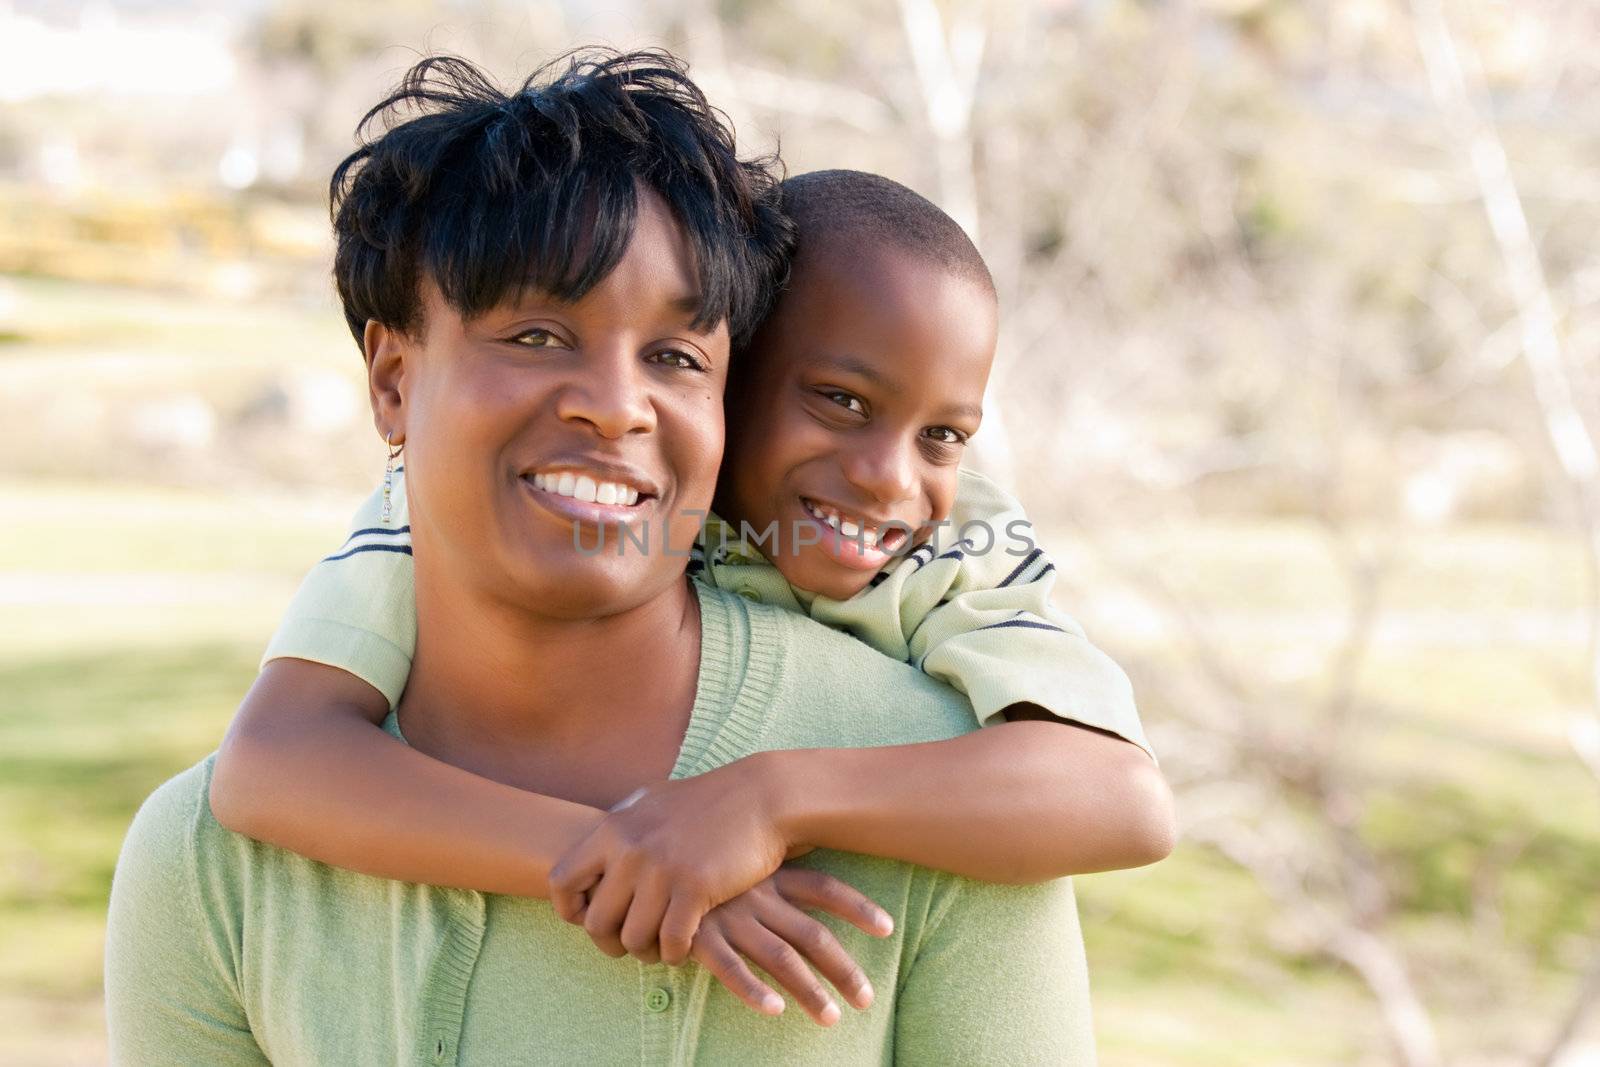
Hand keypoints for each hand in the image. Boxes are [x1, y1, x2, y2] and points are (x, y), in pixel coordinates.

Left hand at [549, 753, 798, 964]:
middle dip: (610, 943)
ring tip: (659, 947)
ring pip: (633, 939)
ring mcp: (662, 869)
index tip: (590, 919)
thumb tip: (591, 858)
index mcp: (614, 828)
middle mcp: (631, 849)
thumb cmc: (707, 802)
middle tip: (629, 945)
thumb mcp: (653, 801)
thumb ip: (620, 828)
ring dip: (646, 952)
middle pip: (596, 922)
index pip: (562, 881)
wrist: (762, 798)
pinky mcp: (696, 888)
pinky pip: (671, 942)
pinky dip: (675, 953)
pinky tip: (684, 946)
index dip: (571, 910)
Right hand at [690, 867, 892, 1025]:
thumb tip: (813, 849)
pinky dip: (753, 990)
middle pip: (812, 935)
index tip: (888, 928)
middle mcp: (757, 896)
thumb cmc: (698, 859)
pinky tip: (775, 1011)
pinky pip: (730, 969)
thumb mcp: (740, 852)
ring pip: (780, 958)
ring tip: (832, 1019)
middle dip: (843, 968)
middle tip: (867, 999)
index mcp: (771, 874)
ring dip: (809, 990)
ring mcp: (730, 917)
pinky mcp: (698, 937)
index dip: (858, 908)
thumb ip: (772, 861)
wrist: (642, 857)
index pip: (825, 888)